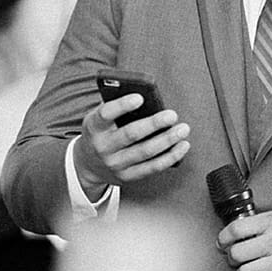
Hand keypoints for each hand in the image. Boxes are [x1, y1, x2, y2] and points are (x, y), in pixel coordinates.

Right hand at [75, 98, 190, 197]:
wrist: (88, 165)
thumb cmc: (103, 132)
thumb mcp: (101, 118)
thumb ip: (118, 106)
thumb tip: (147, 94)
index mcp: (94, 126)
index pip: (105, 114)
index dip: (121, 105)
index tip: (140, 97)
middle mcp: (102, 146)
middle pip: (130, 134)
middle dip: (153, 124)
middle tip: (172, 115)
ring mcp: (114, 163)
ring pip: (145, 152)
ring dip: (167, 140)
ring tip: (183, 129)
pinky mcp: (127, 176)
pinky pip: (152, 167)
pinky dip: (170, 156)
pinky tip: (183, 145)